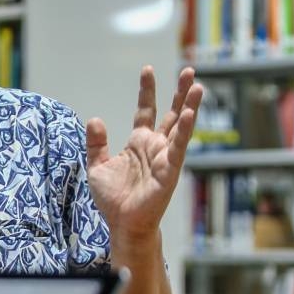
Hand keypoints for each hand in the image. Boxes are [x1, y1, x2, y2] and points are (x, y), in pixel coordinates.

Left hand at [86, 66, 202, 239]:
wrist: (122, 224)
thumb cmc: (113, 199)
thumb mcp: (97, 166)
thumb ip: (96, 143)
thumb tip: (95, 118)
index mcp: (138, 142)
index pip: (145, 110)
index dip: (147, 91)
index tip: (148, 69)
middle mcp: (154, 146)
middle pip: (170, 113)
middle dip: (179, 92)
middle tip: (188, 70)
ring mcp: (164, 157)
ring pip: (179, 126)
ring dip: (189, 106)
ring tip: (197, 86)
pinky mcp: (170, 170)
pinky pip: (178, 148)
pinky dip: (184, 131)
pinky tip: (189, 114)